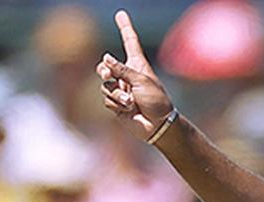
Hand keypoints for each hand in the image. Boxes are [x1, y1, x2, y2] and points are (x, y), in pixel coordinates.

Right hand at [95, 10, 174, 140]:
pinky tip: (129, 109)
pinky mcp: (116, 104)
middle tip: (108, 76)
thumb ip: (122, 69)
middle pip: (106, 66)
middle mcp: (128, 76)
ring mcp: (121, 89)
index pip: (130, 42)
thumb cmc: (156, 101)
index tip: (121, 14)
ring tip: (131, 101)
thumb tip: (106, 59)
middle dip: (104, 70)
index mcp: (138, 66)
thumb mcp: (141, 81)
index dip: (125, 28)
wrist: (158, 125)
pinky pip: (107, 99)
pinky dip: (117, 104)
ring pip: (104, 86)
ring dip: (117, 94)